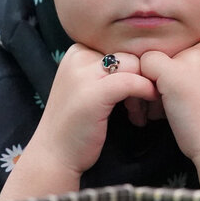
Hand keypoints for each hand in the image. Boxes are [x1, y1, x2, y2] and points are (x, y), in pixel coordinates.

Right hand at [0, 45, 157, 200]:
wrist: (54, 155)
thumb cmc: (75, 124)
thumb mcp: (88, 86)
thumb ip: (106, 70)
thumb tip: (145, 60)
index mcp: (78, 51)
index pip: (120, 46)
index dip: (134, 69)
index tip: (134, 94)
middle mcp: (78, 55)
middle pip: (129, 54)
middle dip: (142, 77)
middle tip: (139, 106)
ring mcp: (84, 74)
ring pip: (134, 65)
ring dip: (144, 88)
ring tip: (136, 113)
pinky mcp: (94, 93)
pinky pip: (133, 82)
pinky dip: (145, 94)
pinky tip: (140, 113)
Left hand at [139, 38, 199, 162]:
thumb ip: (199, 66)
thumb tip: (164, 59)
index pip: (192, 49)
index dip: (188, 74)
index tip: (196, 96)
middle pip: (175, 53)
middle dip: (172, 78)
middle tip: (182, 106)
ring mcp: (193, 56)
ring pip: (159, 60)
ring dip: (158, 84)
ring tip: (172, 110)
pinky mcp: (173, 72)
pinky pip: (146, 65)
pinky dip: (146, 86)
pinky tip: (162, 106)